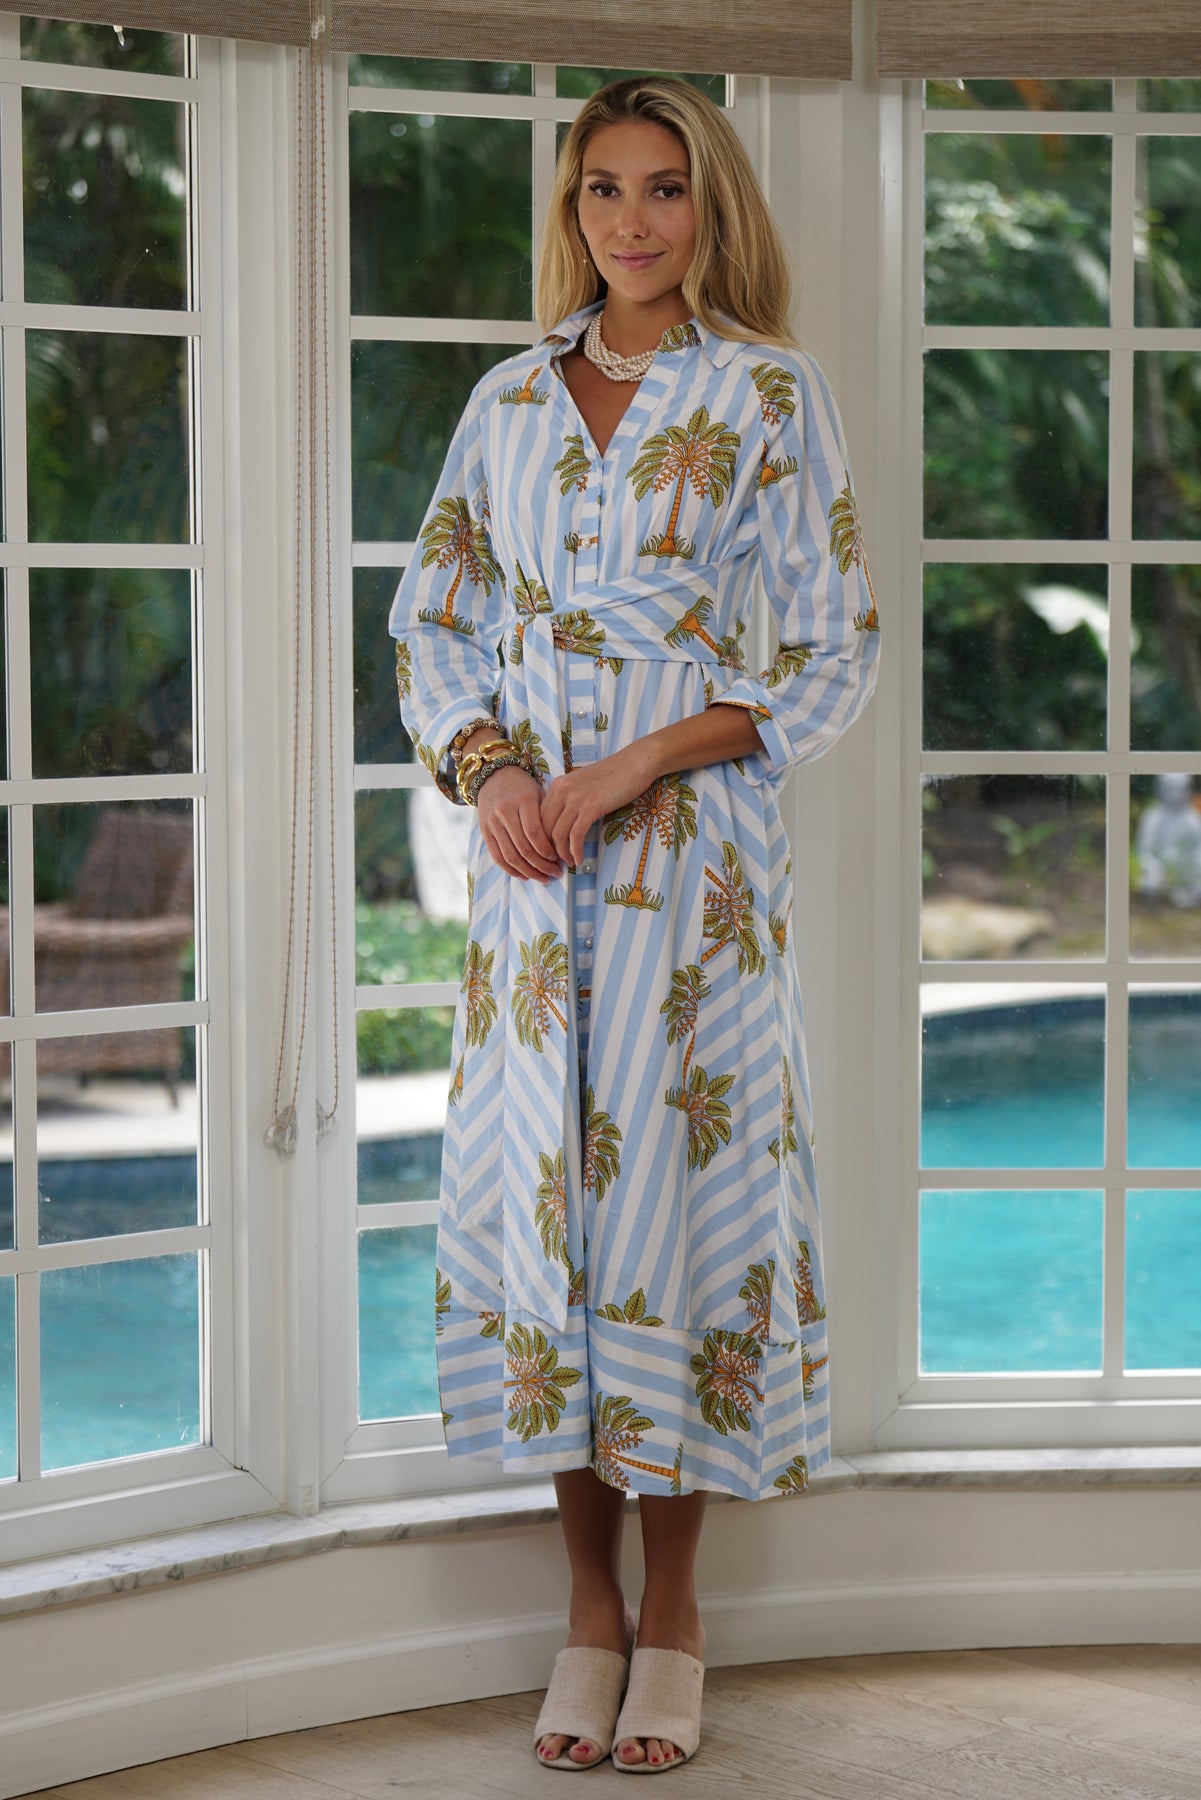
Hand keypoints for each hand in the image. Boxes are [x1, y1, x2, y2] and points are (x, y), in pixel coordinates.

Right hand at [476, 765, 561, 881]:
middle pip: (523, 848)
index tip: (558, 858)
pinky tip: (524, 876)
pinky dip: (511, 870)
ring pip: (510, 856)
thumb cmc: (522, 786)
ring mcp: (492, 823)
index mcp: (523, 800)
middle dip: (541, 866)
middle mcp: (505, 812)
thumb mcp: (538, 793)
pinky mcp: (485, 831)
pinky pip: (497, 857)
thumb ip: (547, 816)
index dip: (547, 850)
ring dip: (528, 872)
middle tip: (556, 874)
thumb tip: (562, 845)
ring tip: (543, 879)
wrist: (493, 776)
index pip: (535, 833)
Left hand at [540, 745, 658, 864]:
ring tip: (570, 863)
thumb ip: (570, 800)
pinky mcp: (592, 806)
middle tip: (557, 863)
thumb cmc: (614, 776)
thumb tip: (564, 825)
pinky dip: (575, 851)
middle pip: (543, 828)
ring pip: (557, 834)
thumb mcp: (584, 785)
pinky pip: (576, 835)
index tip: (549, 851)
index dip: (540, 838)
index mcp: (558, 785)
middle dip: (547, 849)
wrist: (636, 763)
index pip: (538, 817)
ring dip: (562, 854)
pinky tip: (580, 859)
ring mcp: (576, 798)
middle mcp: (562, 790)